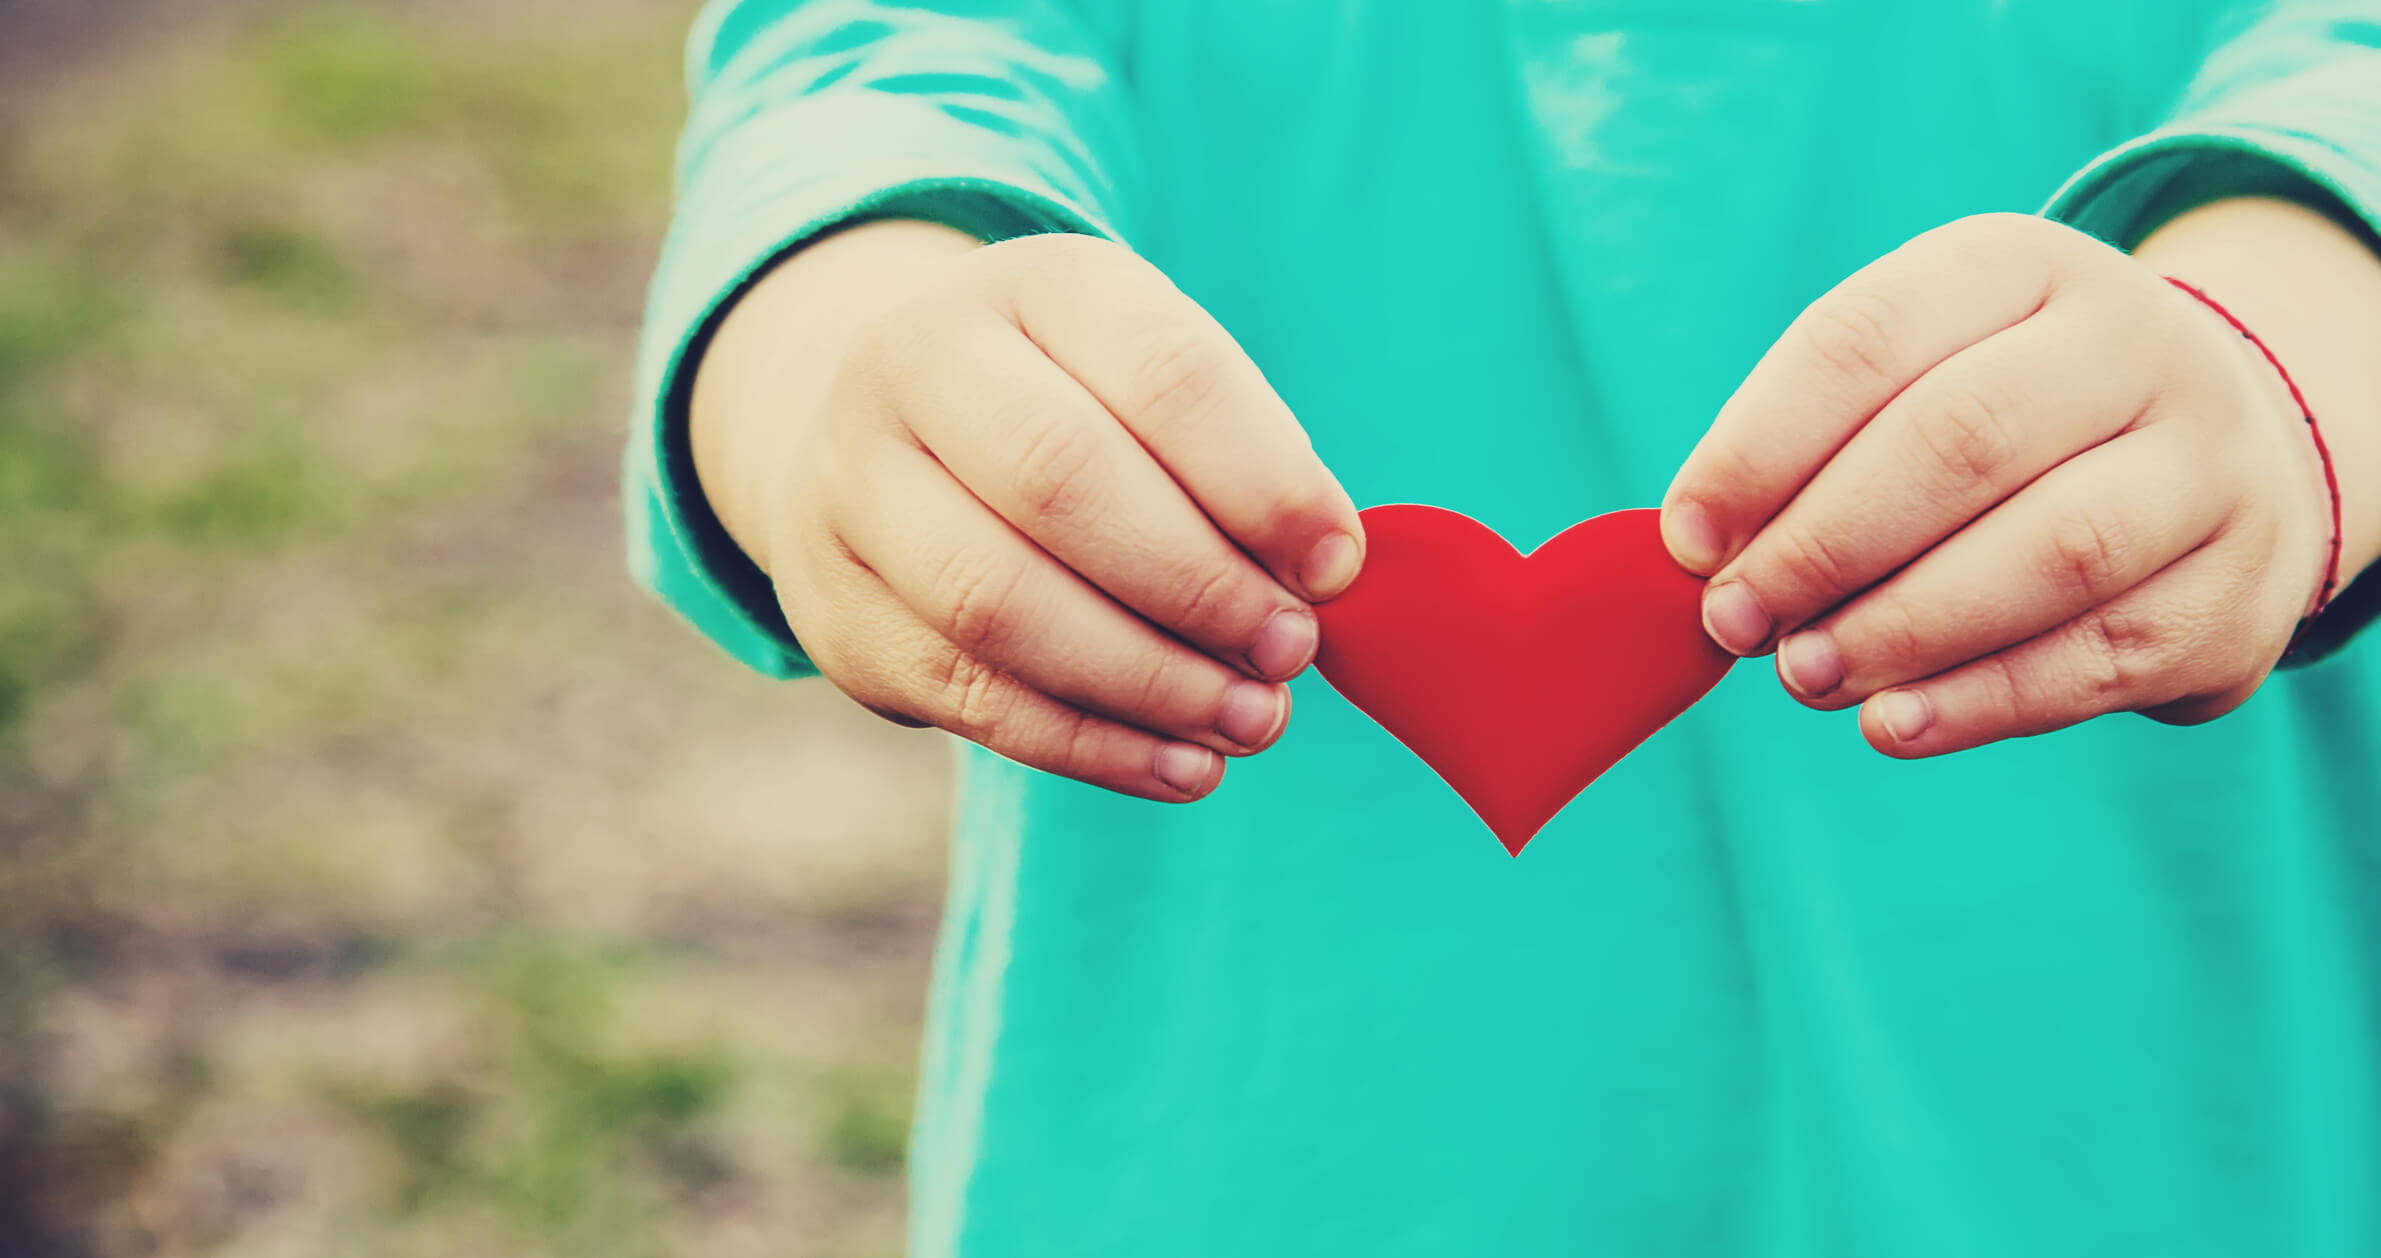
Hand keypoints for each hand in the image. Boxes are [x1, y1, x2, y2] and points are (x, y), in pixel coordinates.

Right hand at [692, 223, 1363, 800]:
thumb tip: (1319, 578)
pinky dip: (1090, 746)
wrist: (882, 439)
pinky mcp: (836, 609)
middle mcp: (916, 363)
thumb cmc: (1077, 416)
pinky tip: (1180, 769)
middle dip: (1199, 585)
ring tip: (1247, 720)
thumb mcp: (1154, 390)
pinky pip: (967, 695)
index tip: (1335, 568)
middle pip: (1062, 479)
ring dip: (1147, 680)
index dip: (1264, 480)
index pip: (1163, 371)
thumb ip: (1242, 466)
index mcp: (1035, 285)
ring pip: (998, 601)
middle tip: (1289, 652)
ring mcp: (852, 486)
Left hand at [1660, 212, 2334, 756]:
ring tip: (1802, 676)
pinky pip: (2101, 655)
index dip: (1759, 448)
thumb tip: (1705, 556)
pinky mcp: (2237, 590)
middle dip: (1823, 545)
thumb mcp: (1918, 379)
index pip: (1865, 338)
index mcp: (2024, 264)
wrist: (2219, 456)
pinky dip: (1980, 701)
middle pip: (1959, 439)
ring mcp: (2208, 464)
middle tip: (1736, 621)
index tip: (1687, 541)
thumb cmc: (2007, 425)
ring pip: (2049, 549)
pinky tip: (1890, 725)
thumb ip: (1812, 450)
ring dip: (1902, 628)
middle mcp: (2137, 342)